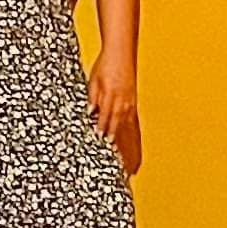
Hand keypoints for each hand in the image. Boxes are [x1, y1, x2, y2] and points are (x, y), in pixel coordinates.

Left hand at [88, 55, 142, 176]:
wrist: (121, 53)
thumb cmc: (105, 66)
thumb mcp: (93, 82)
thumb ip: (93, 101)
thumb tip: (91, 116)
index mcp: (111, 99)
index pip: (105, 126)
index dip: (102, 142)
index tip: (101, 157)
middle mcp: (123, 106)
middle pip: (119, 135)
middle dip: (118, 155)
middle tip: (119, 174)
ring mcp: (130, 108)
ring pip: (129, 135)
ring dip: (129, 153)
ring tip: (131, 172)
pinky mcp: (133, 108)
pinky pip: (135, 129)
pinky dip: (135, 143)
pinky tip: (136, 154)